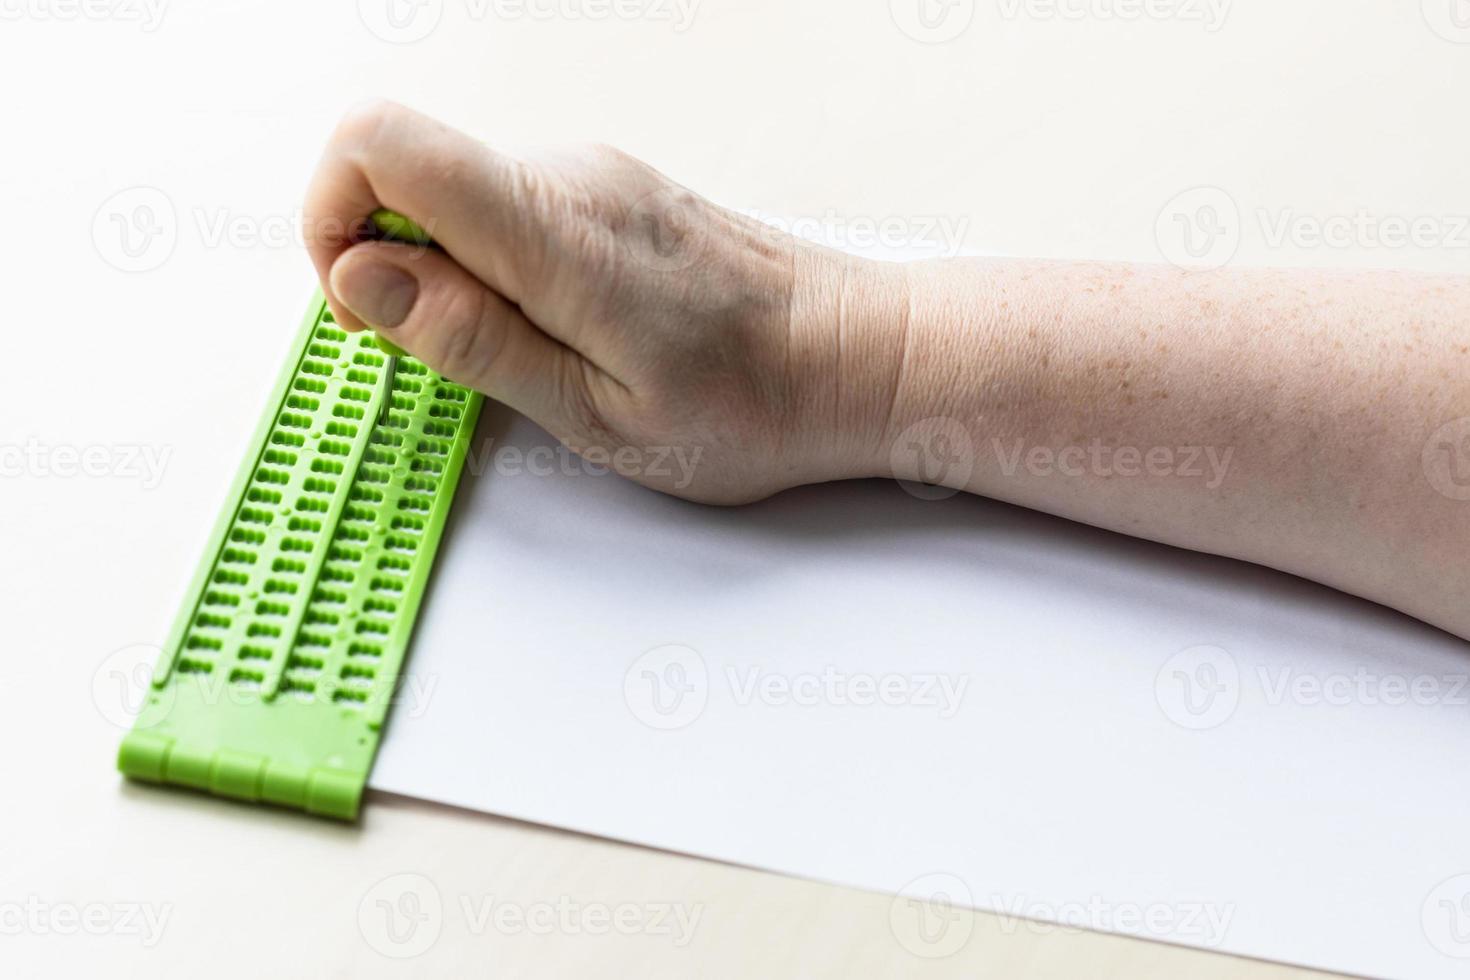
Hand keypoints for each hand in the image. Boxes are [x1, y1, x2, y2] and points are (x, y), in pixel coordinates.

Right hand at [304, 101, 908, 503]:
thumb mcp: (595, 413)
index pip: (379, 142)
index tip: (360, 307)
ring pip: (457, 194)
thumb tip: (363, 279)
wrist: (860, 356)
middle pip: (406, 170)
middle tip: (459, 357)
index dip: (328, 217)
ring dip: (450, 273)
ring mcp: (596, 175)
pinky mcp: (613, 191)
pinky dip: (497, 265)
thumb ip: (471, 339)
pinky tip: (561, 329)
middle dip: (391, 266)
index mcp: (555, 230)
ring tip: (531, 355)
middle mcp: (570, 176)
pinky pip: (510, 207)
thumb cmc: (752, 404)